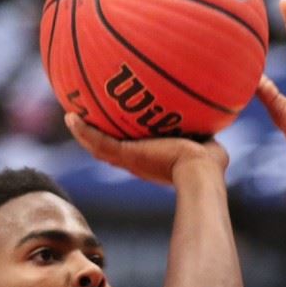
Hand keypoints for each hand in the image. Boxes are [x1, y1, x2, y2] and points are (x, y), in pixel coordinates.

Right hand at [66, 114, 227, 185]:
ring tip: (70, 115)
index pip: (132, 151)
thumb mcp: (206, 142)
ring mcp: (130, 160)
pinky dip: (83, 131)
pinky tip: (70, 116)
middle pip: (110, 150)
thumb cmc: (209, 163)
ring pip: (98, 146)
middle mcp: (138, 162)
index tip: (115, 127)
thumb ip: (205, 132)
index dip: (122, 141)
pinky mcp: (126, 156)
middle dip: (97, 136)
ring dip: (83, 133)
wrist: (199, 170)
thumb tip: (215, 123)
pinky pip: (98, 142)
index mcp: (153, 160)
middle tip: (84, 120)